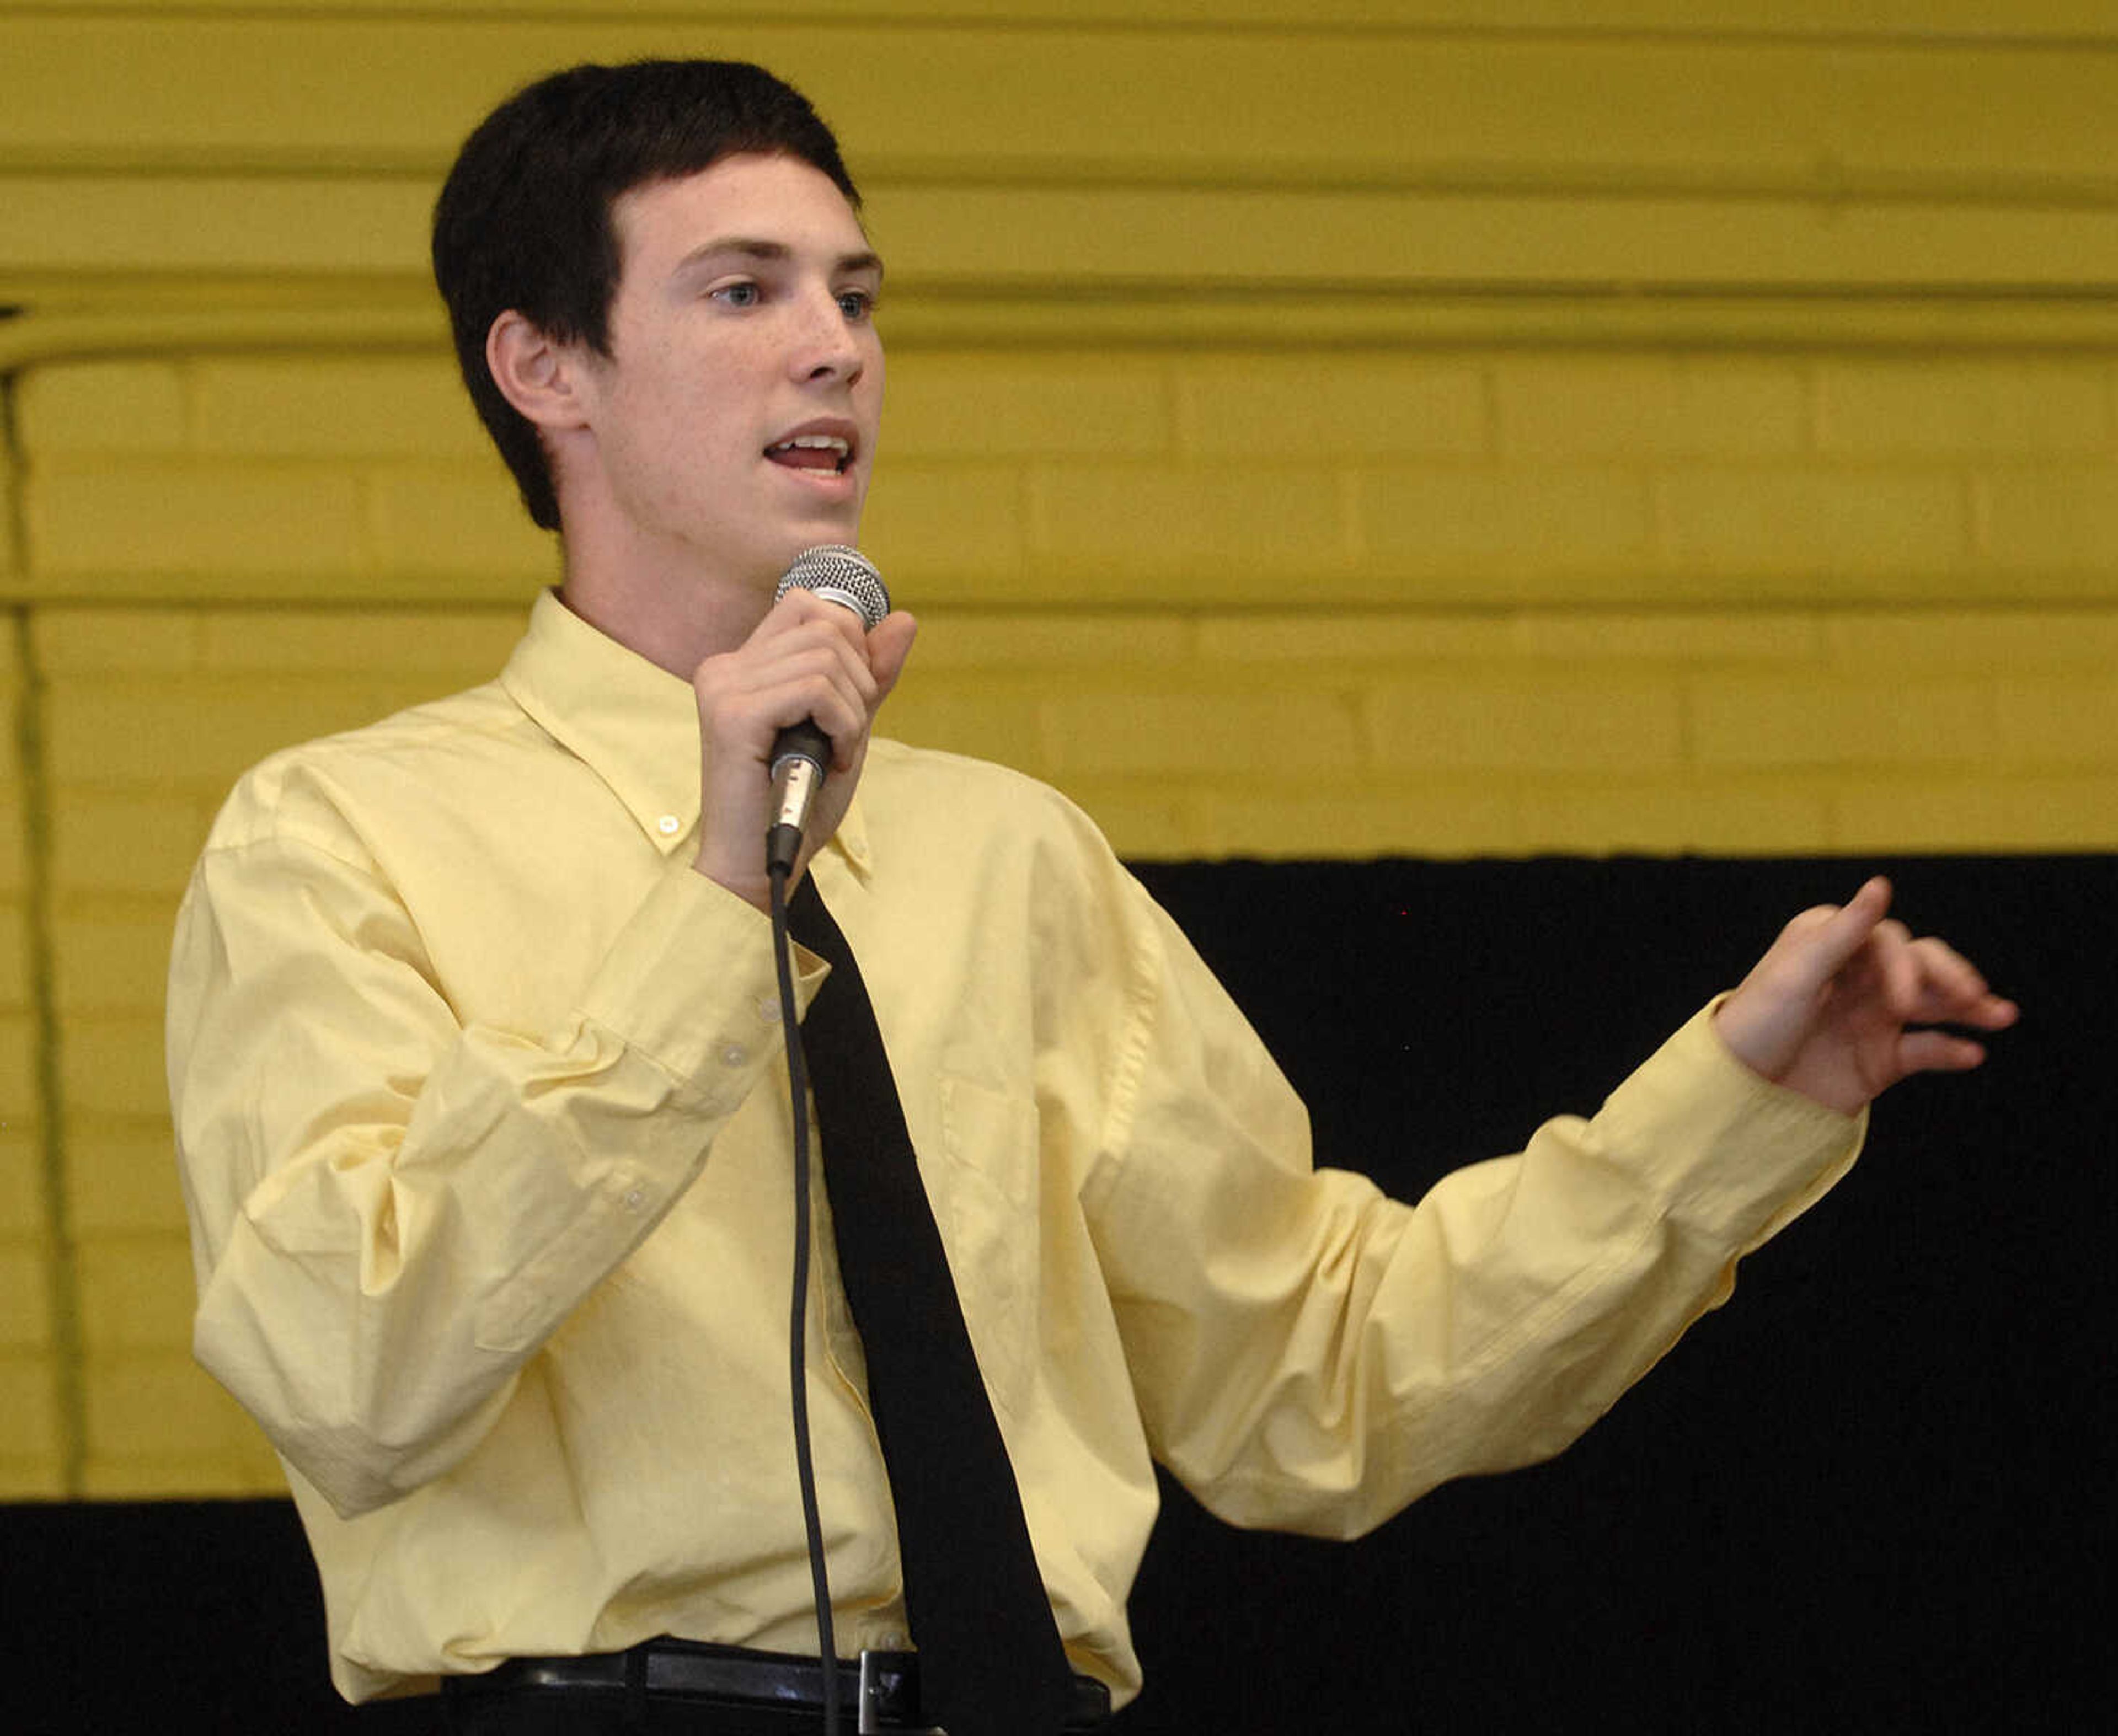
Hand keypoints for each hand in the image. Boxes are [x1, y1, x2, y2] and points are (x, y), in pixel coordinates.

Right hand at [689, 590, 917, 907]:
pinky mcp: (733, 714)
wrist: (761, 862)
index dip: (850, 643)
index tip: (851, 700)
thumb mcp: (846, 726)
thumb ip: (871, 674)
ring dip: (853, 712)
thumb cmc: (798, 800)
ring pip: (826, 657)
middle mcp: (726, 666)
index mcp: (743, 664)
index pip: (809, 607)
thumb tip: (904, 620)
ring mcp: (724, 687)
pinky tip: (832, 760)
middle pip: (826, 627)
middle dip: (860, 681)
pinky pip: (816, 689)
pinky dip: (843, 726)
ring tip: (836, 753)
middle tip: (845, 736)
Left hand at [1713, 877, 2017, 1115]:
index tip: (1900, 1000)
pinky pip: (1926, 1049)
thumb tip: (1881, 885)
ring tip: (2002, 1016)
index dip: (1903, 965)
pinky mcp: (1880, 1057)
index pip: (1888, 941)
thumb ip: (1844, 932)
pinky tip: (1972, 1053)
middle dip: (1950, 977)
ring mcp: (1871, 1015)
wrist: (1737, 1092)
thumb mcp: (1795, 975)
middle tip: (1975, 998)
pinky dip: (1951, 1050)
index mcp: (1832, 945)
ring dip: (1968, 1007)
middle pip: (1921, 965)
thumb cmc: (1755, 1023)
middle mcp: (1858, 975)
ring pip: (1933, 1003)